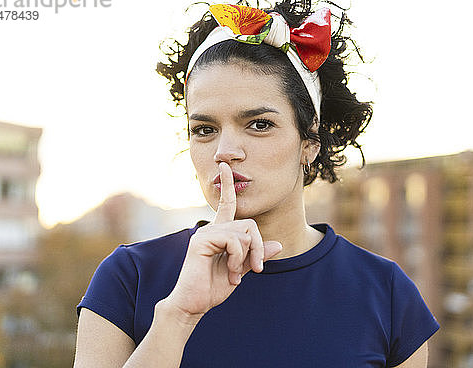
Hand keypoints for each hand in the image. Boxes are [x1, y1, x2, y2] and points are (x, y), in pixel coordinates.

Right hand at [164, 162, 282, 319]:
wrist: (193, 305)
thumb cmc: (212, 288)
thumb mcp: (241, 270)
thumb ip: (257, 255)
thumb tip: (278, 244)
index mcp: (219, 233)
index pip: (227, 204)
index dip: (227, 186)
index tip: (226, 167)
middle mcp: (211, 229)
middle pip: (249, 224)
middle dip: (258, 248)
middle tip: (256, 269)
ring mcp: (205, 233)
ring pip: (244, 233)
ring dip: (247, 257)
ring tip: (237, 274)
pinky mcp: (201, 241)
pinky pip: (234, 240)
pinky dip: (238, 258)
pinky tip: (231, 273)